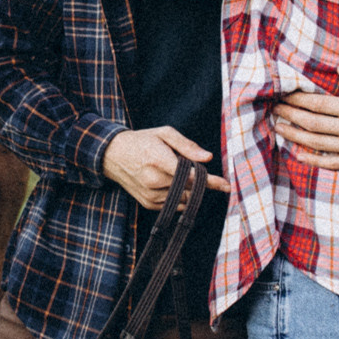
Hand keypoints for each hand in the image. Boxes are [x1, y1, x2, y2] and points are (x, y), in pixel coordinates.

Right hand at [102, 126, 225, 208]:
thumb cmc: (142, 141)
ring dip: (189, 190)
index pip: (191, 176)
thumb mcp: (164, 133)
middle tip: (196, 171)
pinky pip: (174, 205)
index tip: (227, 185)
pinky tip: (170, 183)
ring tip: (175, 173)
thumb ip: (187, 146)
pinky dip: (179, 197)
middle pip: (190, 189)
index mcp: (158, 160)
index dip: (211, 181)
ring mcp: (150, 195)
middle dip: (200, 182)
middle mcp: (153, 180)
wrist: (112, 155)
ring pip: (184, 199)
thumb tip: (208, 157)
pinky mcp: (148, 203)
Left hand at [270, 59, 338, 170]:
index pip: (318, 105)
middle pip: (312, 125)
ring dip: (295, 136)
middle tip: (275, 110)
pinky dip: (312, 160)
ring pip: (317, 144)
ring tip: (279, 127)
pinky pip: (331, 163)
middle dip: (290, 116)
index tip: (283, 95)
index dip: (297, 100)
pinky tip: (298, 153)